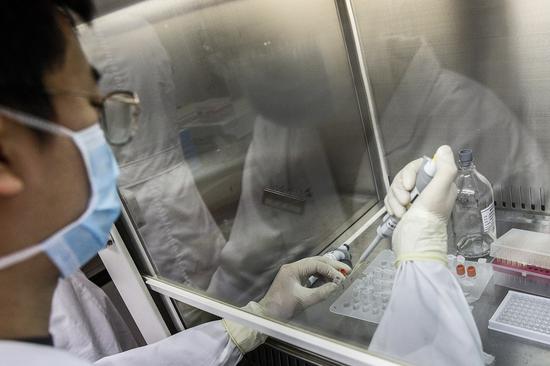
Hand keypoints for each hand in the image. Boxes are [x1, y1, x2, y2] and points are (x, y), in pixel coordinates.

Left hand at [223, 257, 348, 353]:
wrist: (267, 315)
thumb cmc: (281, 307)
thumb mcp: (304, 300)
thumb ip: (321, 292)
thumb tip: (336, 286)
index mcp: (293, 269)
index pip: (316, 264)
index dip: (331, 270)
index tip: (342, 277)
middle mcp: (293, 267)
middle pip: (316, 261)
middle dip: (331, 265)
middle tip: (346, 270)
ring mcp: (293, 272)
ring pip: (314, 266)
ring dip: (327, 270)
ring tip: (340, 274)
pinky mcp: (295, 279)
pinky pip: (310, 273)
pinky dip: (321, 275)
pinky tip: (329, 279)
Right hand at [387, 145, 457, 264]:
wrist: (415, 240)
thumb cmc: (429, 215)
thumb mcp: (441, 188)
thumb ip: (445, 167)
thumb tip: (444, 149)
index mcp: (439, 184)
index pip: (420, 166)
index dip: (410, 173)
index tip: (409, 185)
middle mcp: (427, 190)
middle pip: (405, 176)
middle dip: (401, 188)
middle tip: (405, 200)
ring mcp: (414, 200)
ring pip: (396, 187)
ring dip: (396, 199)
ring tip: (401, 211)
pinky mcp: (402, 208)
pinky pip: (391, 198)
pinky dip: (392, 205)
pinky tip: (397, 214)